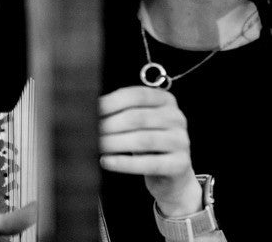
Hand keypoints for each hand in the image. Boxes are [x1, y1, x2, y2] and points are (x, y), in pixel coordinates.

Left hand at [99, 86, 202, 216]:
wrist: (172, 177)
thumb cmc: (149, 146)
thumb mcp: (140, 124)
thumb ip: (123, 113)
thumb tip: (92, 109)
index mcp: (166, 101)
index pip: (138, 95)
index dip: (113, 101)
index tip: (92, 109)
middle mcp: (177, 118)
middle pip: (138, 118)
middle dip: (110, 124)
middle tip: (90, 131)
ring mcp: (181, 141)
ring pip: (143, 140)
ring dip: (114, 143)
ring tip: (96, 146)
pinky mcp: (179, 164)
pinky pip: (149, 164)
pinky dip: (124, 163)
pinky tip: (106, 162)